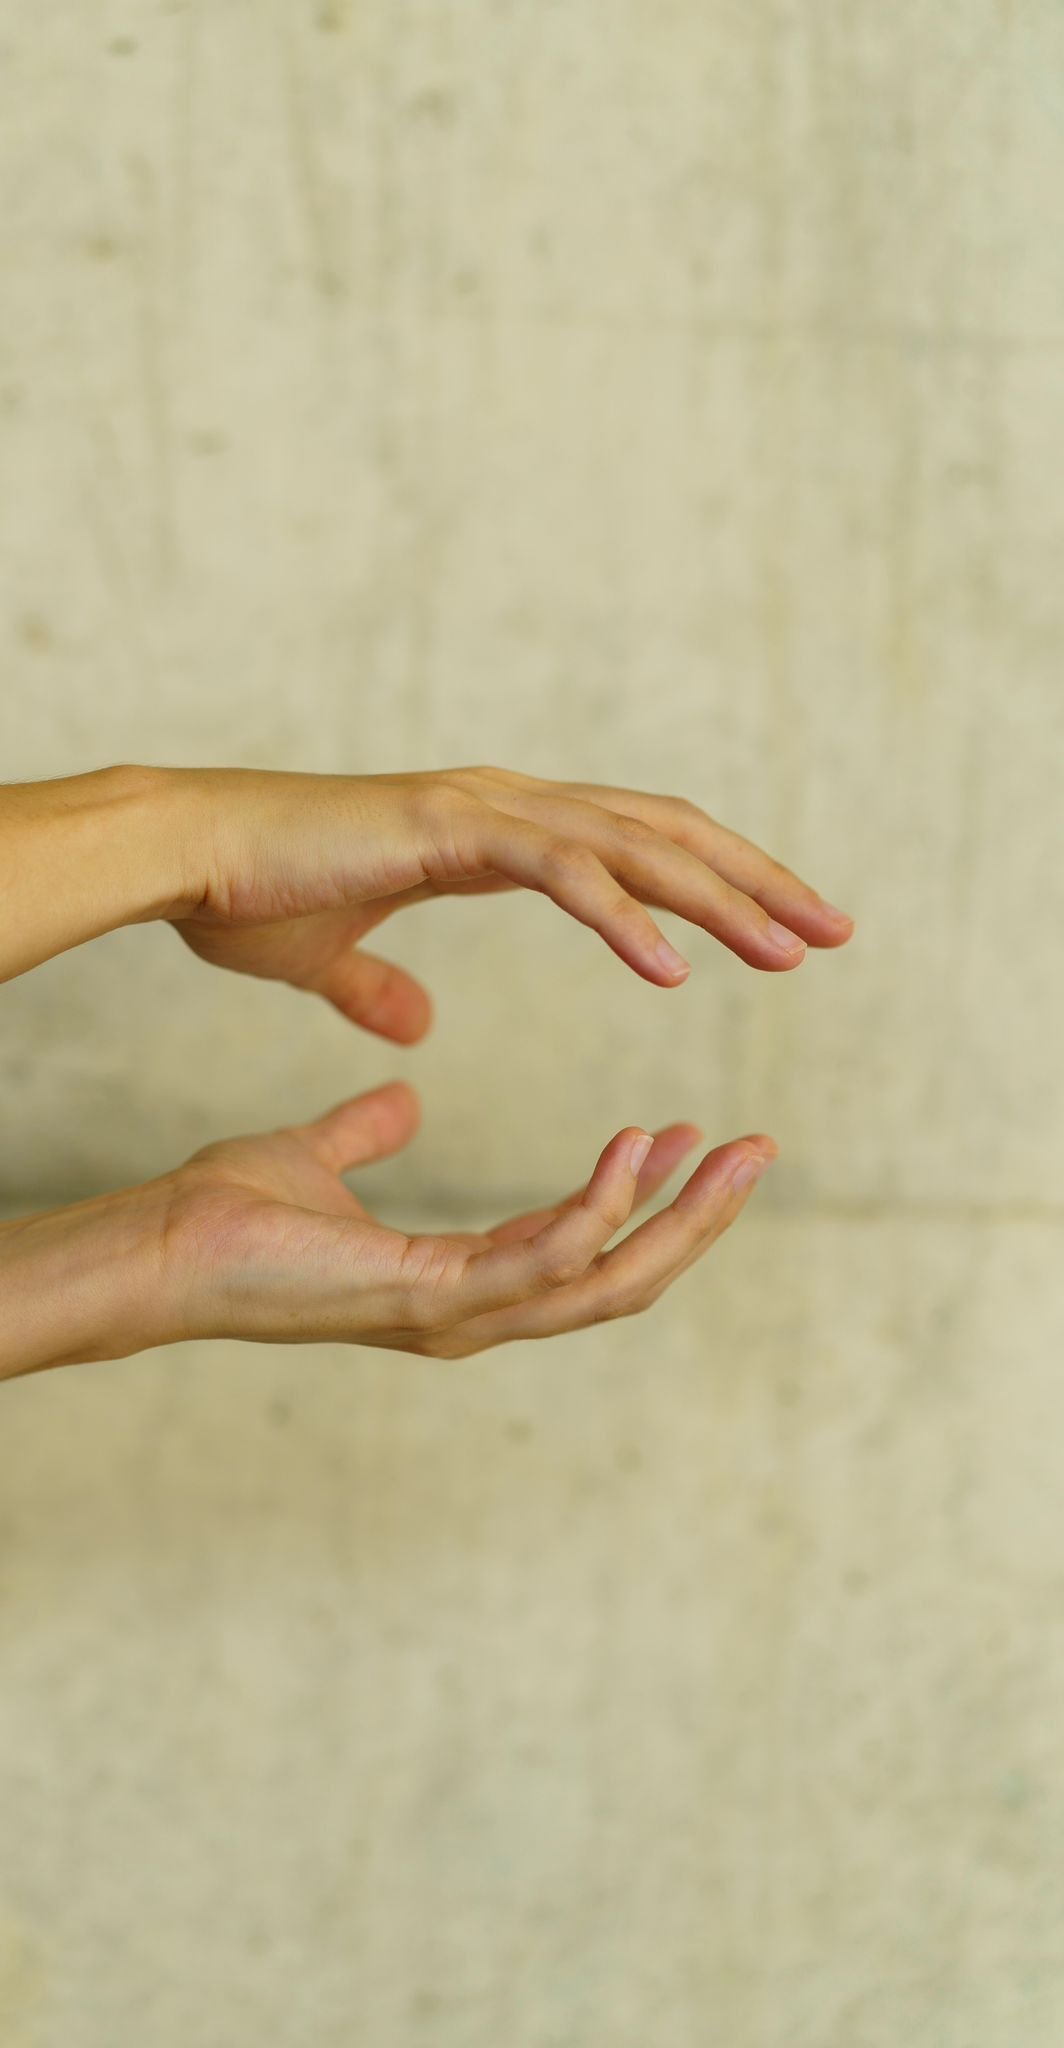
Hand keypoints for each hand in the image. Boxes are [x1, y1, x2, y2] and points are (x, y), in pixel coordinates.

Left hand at [158, 1081, 777, 1357]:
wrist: (159, 1248)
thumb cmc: (230, 1217)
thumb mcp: (319, 1157)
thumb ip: (367, 1133)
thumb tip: (404, 1100)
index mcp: (461, 1282)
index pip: (587, 1252)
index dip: (650, 1201)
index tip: (692, 1135)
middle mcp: (475, 1311)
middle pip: (624, 1279)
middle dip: (700, 1220)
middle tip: (760, 1150)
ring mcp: (458, 1316)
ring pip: (607, 1281)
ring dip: (679, 1220)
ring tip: (731, 1150)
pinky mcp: (429, 1302)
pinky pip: (541, 1263)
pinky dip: (596, 1211)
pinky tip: (631, 1149)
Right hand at [168, 765, 853, 1041]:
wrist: (181, 853)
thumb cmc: (245, 895)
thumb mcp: (332, 960)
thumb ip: (383, 988)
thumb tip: (420, 1025)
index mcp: (492, 832)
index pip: (633, 847)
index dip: (710, 884)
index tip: (777, 931)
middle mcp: (505, 806)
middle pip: (663, 834)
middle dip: (754, 881)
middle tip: (834, 930)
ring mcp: (482, 809)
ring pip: (632, 845)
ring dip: (717, 897)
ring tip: (789, 951)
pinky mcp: (448, 831)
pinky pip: (560, 870)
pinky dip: (623, 914)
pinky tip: (673, 967)